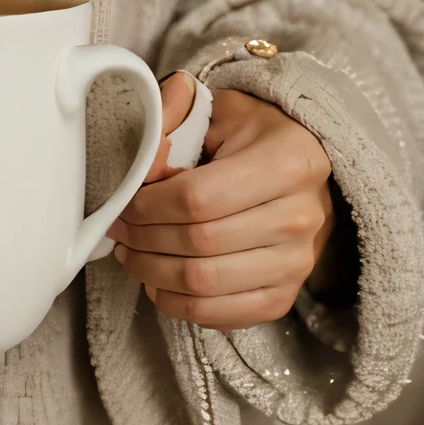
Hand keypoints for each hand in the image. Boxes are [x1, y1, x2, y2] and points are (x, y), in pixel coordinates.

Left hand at [108, 77, 335, 330]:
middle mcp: (298, 217)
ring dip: (154, 273)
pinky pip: (222, 314)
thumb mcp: (219, 110)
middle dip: (144, 239)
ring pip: (205, 283)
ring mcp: (295, 264)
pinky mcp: (284, 296)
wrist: (304, 169)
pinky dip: (180, 305)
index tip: (124, 204)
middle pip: (198, 242)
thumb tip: (144, 158)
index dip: (149, 205)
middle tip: (119, 230)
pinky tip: (159, 283)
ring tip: (131, 255)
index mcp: (285, 163)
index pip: (197, 197)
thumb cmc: (256, 136)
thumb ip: (173, 119)